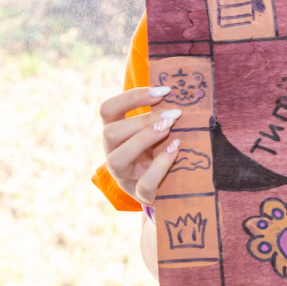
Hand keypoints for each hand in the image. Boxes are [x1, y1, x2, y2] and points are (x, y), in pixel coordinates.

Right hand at [100, 86, 182, 205]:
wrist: (169, 187)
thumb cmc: (161, 150)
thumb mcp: (157, 131)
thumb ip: (161, 114)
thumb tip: (179, 91)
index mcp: (115, 134)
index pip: (107, 109)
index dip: (132, 97)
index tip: (164, 90)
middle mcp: (112, 154)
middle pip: (110, 133)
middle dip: (143, 120)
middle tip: (174, 114)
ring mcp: (124, 177)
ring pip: (117, 159)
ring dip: (144, 139)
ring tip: (170, 128)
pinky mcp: (140, 195)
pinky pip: (144, 184)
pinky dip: (161, 165)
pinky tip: (176, 149)